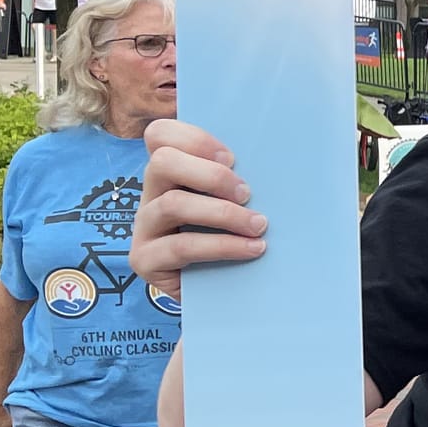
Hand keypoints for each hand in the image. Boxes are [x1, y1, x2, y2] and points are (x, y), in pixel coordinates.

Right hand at [131, 120, 267, 291]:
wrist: (223, 291)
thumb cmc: (235, 235)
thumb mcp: (237, 201)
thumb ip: (241, 178)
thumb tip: (284, 156)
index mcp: (171, 172)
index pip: (160, 135)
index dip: (195, 139)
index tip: (232, 158)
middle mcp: (151, 194)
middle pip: (162, 162)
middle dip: (211, 175)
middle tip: (247, 193)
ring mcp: (143, 227)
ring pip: (172, 204)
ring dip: (223, 213)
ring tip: (259, 225)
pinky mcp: (144, 260)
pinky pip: (180, 247)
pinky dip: (223, 245)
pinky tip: (253, 249)